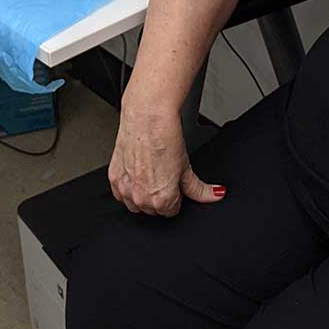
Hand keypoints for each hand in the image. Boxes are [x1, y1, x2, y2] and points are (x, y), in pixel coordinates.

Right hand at [108, 100, 224, 216]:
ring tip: (151, 172)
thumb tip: (214, 196)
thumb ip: (200, 189)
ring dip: (142, 194)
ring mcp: (125, 189)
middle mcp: (141, 199)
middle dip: (159, 196)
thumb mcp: (187, 167)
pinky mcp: (113, 178)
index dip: (175, 197)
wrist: (147, 117)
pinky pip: (120, 193)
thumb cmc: (165, 138)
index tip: (175, 184)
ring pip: (135, 204)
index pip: (171, 211)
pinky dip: (128, 186)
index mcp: (161, 201)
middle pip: (153, 210)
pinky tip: (137, 170)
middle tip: (164, 175)